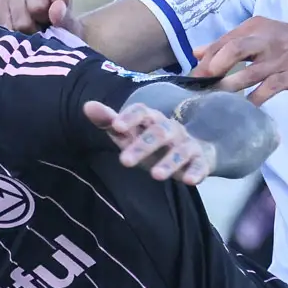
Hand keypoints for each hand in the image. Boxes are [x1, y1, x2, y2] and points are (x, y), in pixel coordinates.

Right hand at [0, 0, 76, 35]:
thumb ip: (66, 19)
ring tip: (32, 32)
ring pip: (20, 20)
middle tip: (45, 28)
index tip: (60, 17)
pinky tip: (19, 33)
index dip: (60, 1)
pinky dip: (13, 35)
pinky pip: (4, 24)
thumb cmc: (61, 32)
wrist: (41, 40)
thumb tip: (55, 11)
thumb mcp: (72, 29)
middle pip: (36, 6)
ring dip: (27, 33)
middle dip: (41, 23)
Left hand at [83, 99, 213, 184]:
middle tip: (124, 162)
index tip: (116, 127)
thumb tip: (87, 106)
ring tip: (155, 176)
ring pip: (180, 150)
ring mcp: (186, 145)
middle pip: (159, 132)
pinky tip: (188, 181)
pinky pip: (200, 165)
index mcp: (151, 119)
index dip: (130, 117)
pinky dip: (196, 172)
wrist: (193, 151)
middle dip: (143, 145)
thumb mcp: (129, 134)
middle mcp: (170, 129)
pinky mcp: (200, 161)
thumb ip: (109, 122)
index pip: (142, 112)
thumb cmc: (152, 144)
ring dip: (169, 162)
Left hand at [190, 17, 287, 103]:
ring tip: (214, 100)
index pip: (224, 41)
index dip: (205, 59)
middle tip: (199, 86)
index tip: (192, 76)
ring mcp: (279, 58)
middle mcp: (266, 39)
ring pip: (246, 73)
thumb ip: (231, 44)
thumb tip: (198, 52)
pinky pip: (266, 90)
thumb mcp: (264, 37)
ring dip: (227, 88)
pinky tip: (243, 109)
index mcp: (257, 27)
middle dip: (212, 69)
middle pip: (232, 50)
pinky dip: (252, 101)